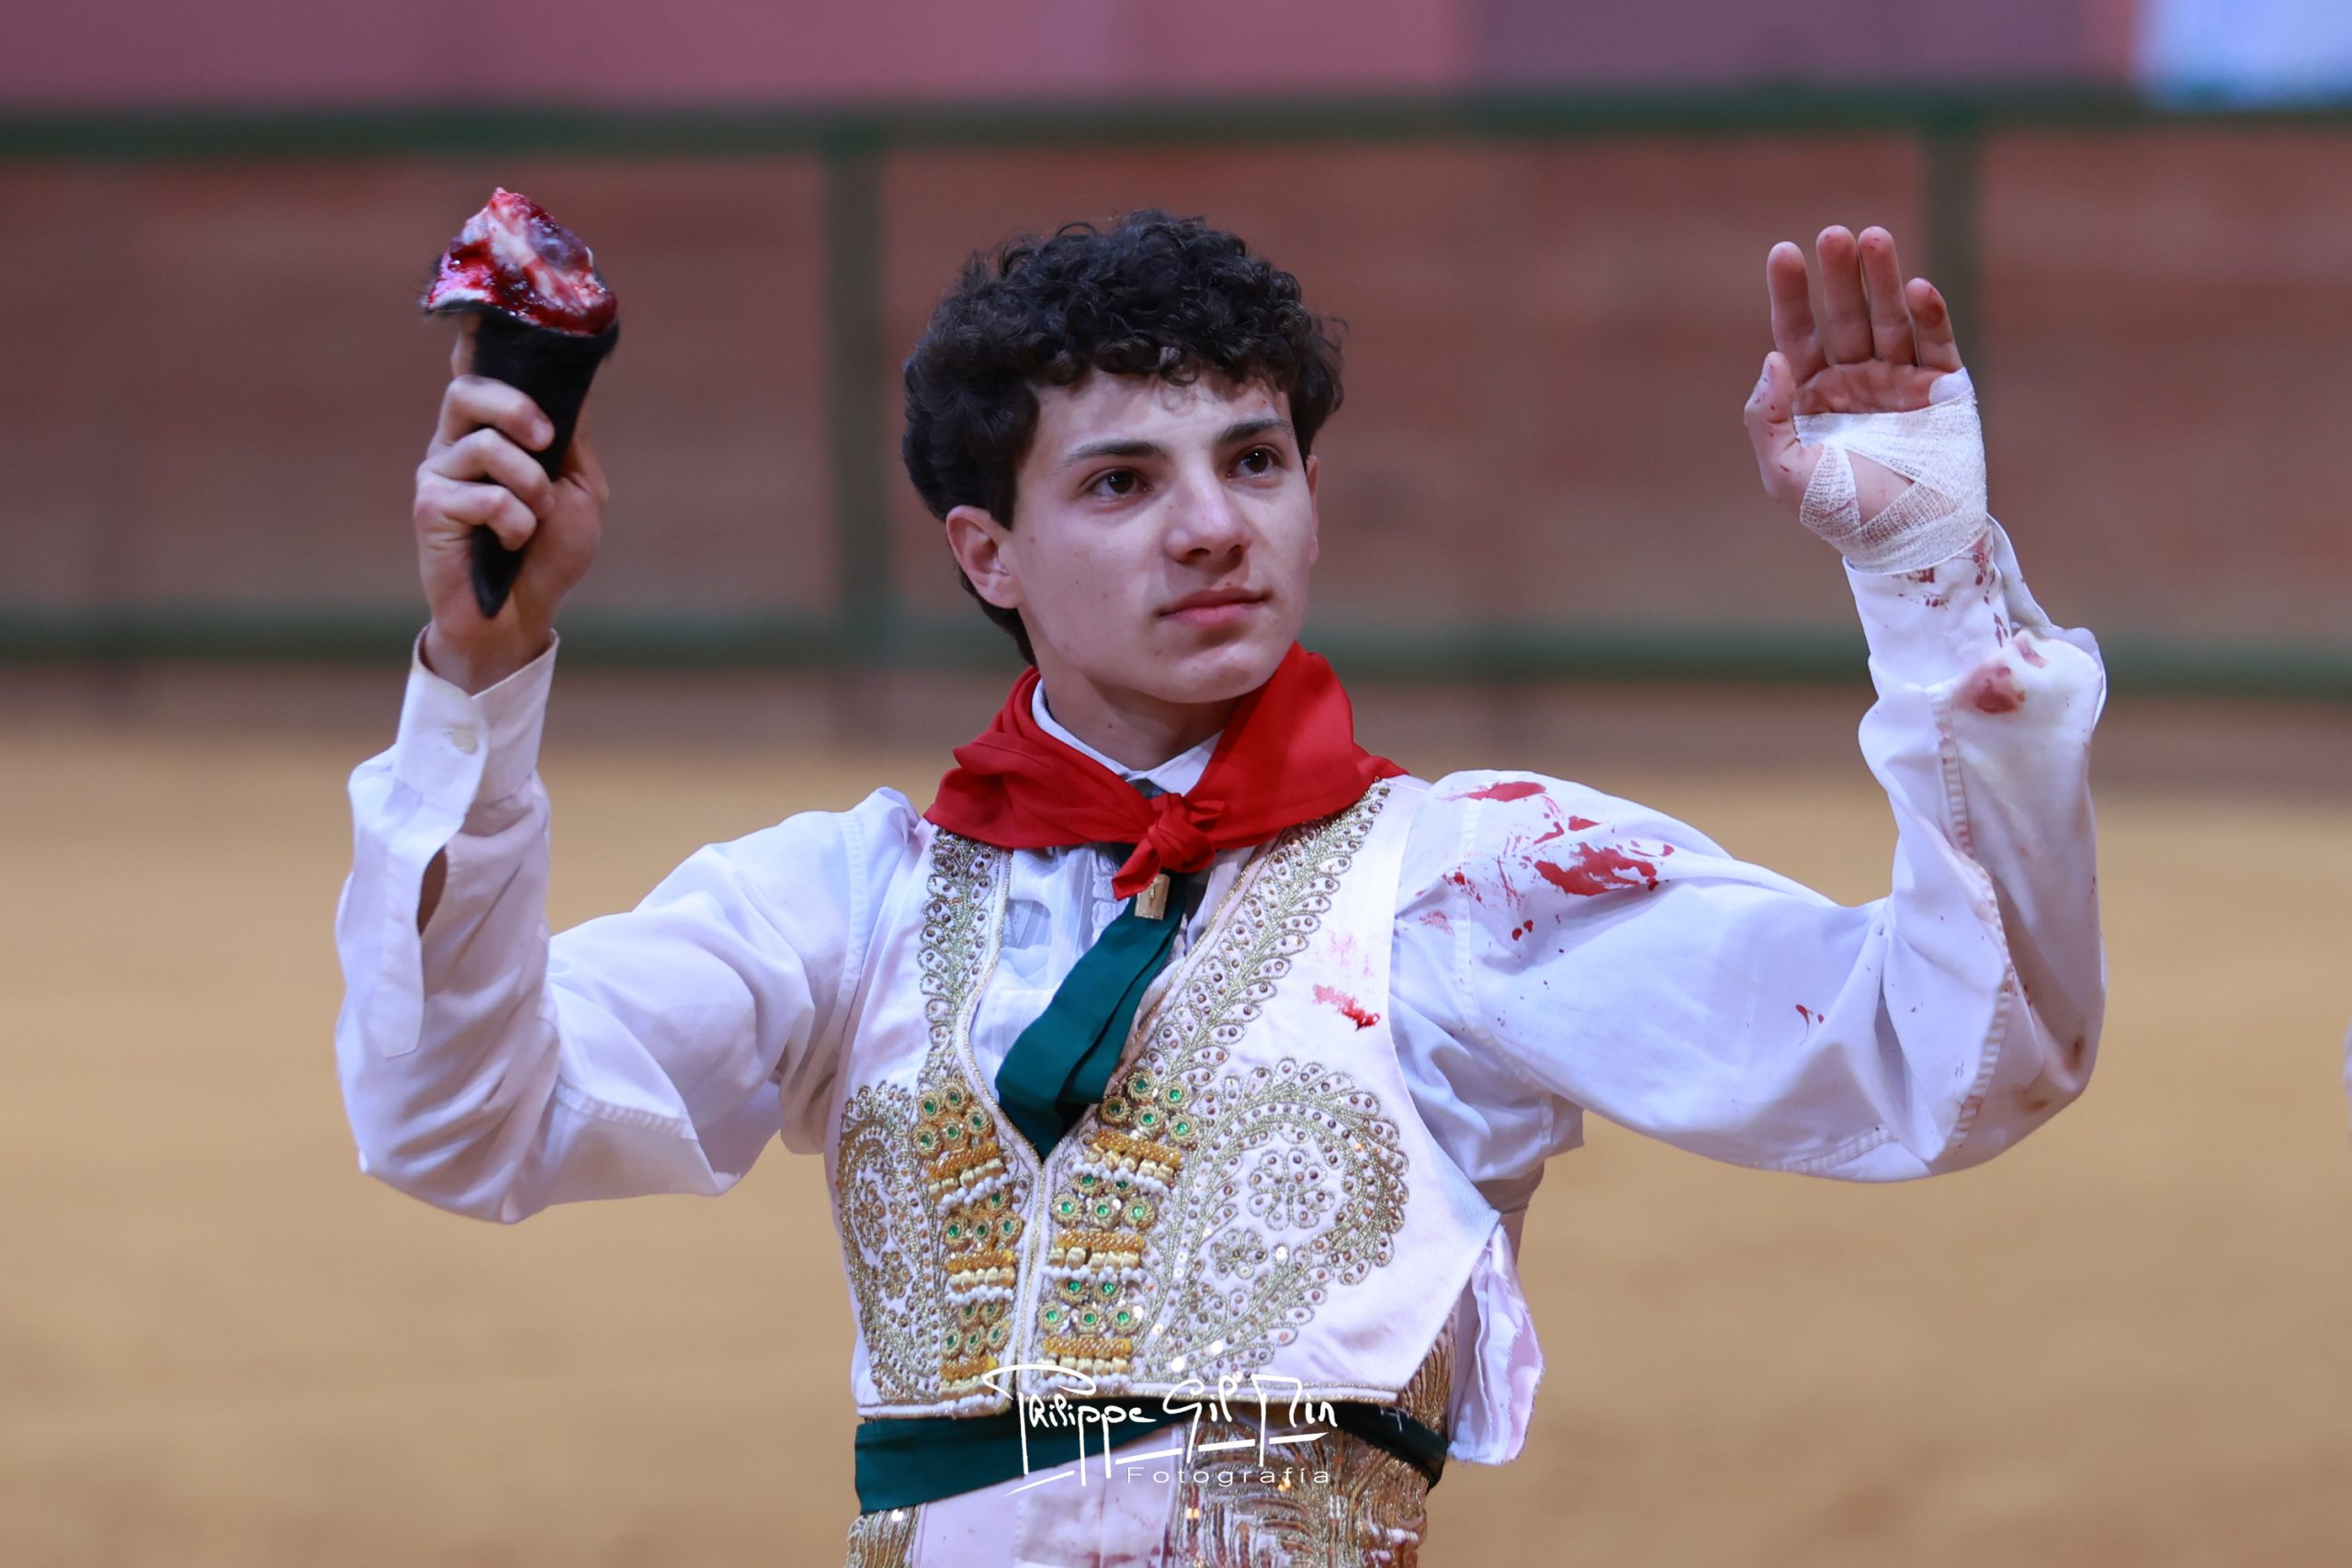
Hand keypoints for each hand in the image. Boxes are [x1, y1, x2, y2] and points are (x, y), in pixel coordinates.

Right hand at [414, 319, 607, 690]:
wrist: (524, 615)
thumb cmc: (549, 554)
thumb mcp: (578, 488)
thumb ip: (570, 438)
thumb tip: (573, 384)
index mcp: (492, 431)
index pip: (476, 372)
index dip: (479, 341)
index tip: (489, 316)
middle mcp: (456, 444)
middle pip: (468, 390)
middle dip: (515, 406)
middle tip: (544, 438)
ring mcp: (438, 474)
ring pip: (485, 445)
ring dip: (530, 484)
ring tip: (536, 517)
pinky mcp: (429, 509)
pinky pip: (482, 495)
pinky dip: (515, 521)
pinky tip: (512, 542)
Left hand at [1742, 225, 1964, 519]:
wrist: (1909, 543)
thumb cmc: (1842, 513)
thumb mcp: (1787, 475)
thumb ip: (1769, 419)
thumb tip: (1773, 360)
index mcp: (1811, 396)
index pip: (1796, 333)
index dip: (1791, 294)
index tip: (1783, 252)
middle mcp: (1853, 379)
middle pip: (1843, 315)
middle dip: (1838, 275)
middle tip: (1834, 235)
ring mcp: (1898, 380)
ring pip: (1888, 318)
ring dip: (1882, 279)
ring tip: (1874, 239)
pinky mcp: (1942, 388)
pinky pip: (1934, 343)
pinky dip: (1927, 315)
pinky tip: (1915, 288)